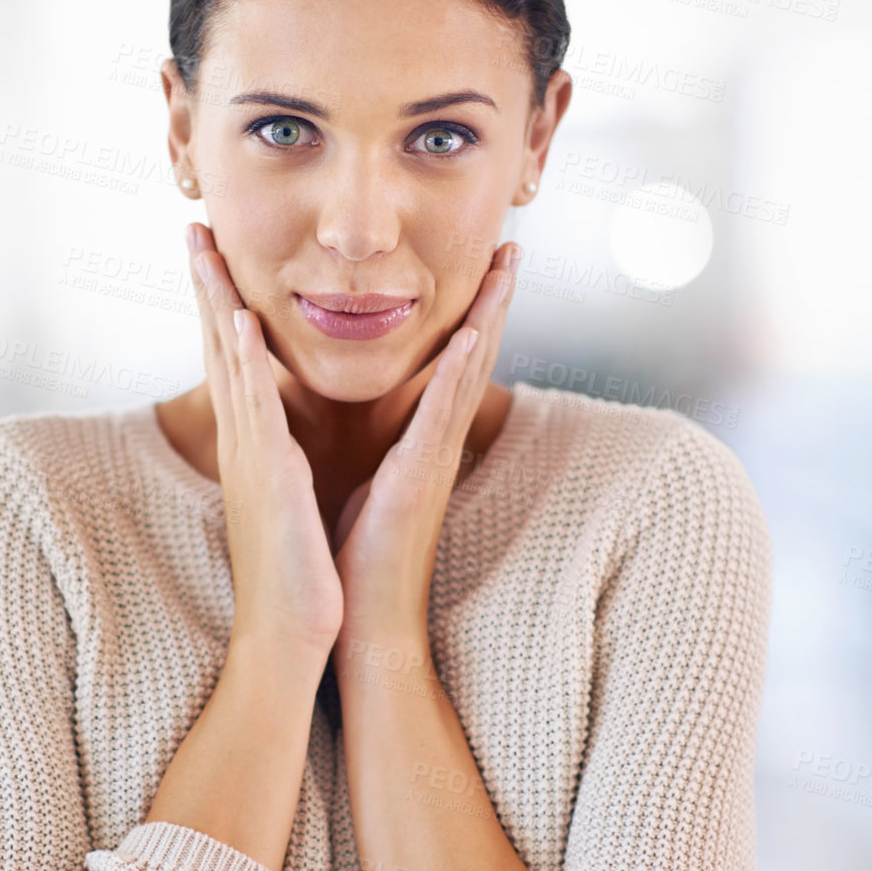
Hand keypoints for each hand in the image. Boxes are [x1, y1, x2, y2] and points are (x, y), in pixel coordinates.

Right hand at [188, 223, 344, 658]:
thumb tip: (282, 444)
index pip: (231, 362)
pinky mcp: (269, 477)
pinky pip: (255, 409)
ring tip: (204, 247)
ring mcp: (251, 457)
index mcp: (253, 447)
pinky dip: (243, 362)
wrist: (291, 635)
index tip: (211, 256)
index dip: (217, 305)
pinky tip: (238, 318)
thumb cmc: (296, 576)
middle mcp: (243, 443)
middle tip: (192, 226)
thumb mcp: (288, 504)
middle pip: (216, 348)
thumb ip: (281, 466)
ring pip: (228, 365)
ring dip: (216, 301)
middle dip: (205, 285)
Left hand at [332, 242, 521, 642]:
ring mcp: (434, 462)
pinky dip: (458, 376)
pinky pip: (441, 419)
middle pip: (475, 357)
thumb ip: (381, 455)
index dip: (472, 314)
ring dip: (489, 318)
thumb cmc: (359, 563)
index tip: (484, 266)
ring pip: (469, 375)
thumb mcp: (368, 489)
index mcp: (421, 443)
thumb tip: (375, 432)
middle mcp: (437, 446)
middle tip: (513, 243)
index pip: (452, 366)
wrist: (363, 627)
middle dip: (494, 299)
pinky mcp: (418, 482)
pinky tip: (469, 338)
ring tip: (508, 266)